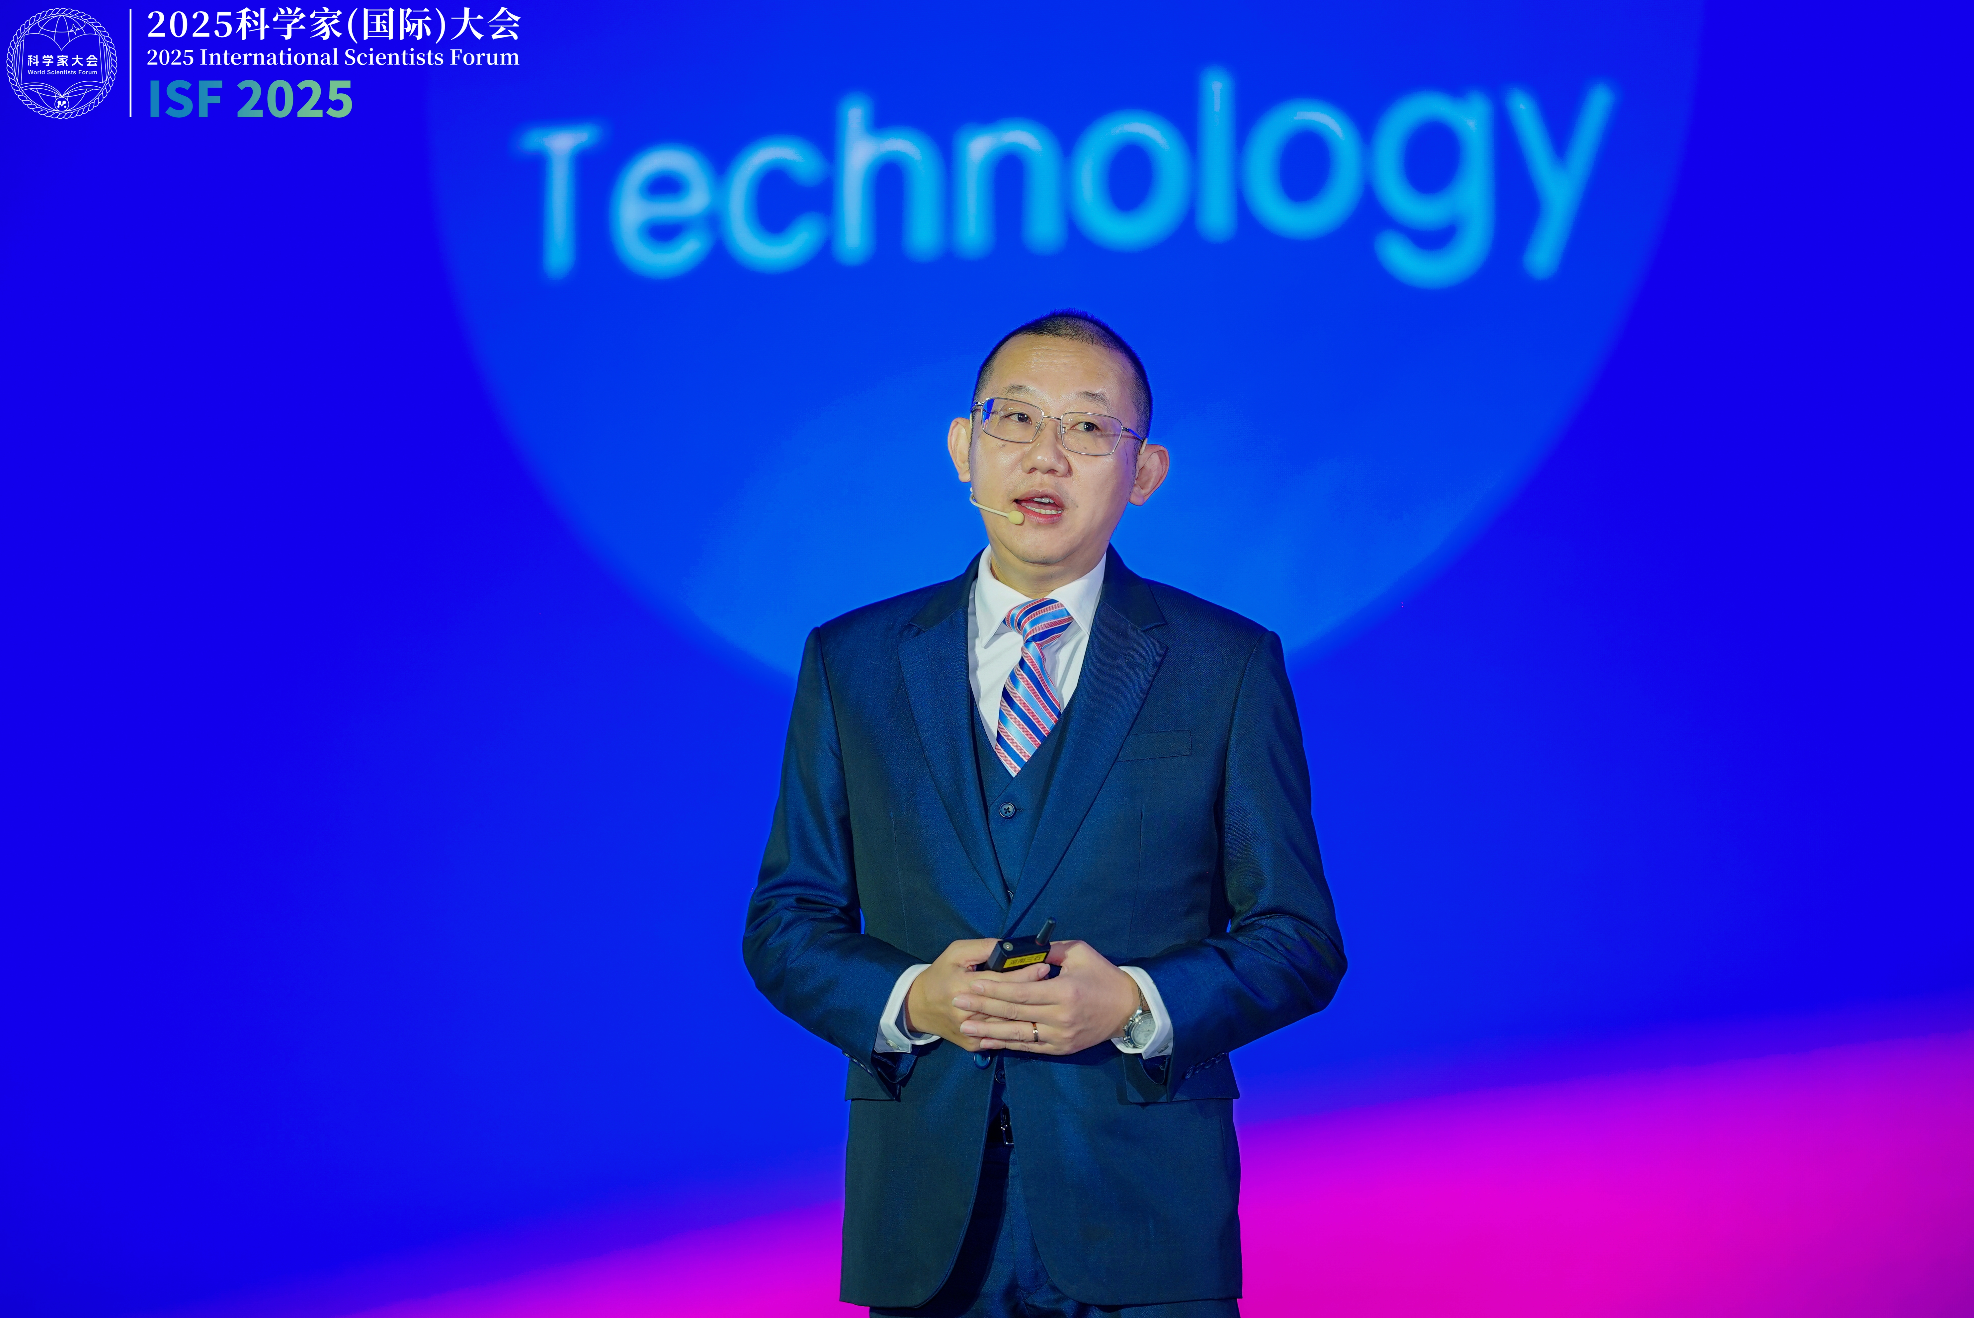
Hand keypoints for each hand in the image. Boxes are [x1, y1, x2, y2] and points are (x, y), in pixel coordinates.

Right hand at [906, 938, 1053, 1051]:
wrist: (919, 1007)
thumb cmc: (941, 974)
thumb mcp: (956, 952)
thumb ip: (983, 948)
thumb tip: (1009, 947)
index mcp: (961, 987)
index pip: (999, 982)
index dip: (1023, 974)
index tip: (1044, 967)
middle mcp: (966, 1013)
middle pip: (1006, 1005)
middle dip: (1031, 993)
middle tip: (1051, 983)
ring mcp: (970, 1033)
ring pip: (1007, 1026)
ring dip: (1028, 1013)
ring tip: (1046, 1001)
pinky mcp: (972, 1045)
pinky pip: (1000, 1040)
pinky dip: (1017, 1032)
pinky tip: (1033, 1022)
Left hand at [953, 939, 1141, 1054]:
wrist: (1128, 1009)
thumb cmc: (1103, 976)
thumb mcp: (1080, 954)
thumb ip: (1050, 951)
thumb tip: (1022, 948)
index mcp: (1064, 991)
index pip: (1021, 992)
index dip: (994, 989)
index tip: (972, 984)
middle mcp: (1059, 1017)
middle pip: (1014, 1013)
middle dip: (983, 1007)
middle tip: (958, 1002)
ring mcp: (1059, 1037)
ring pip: (1018, 1034)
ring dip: (988, 1031)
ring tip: (964, 1026)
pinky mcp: (1060, 1049)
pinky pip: (1028, 1047)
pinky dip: (1006, 1044)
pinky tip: (987, 1041)